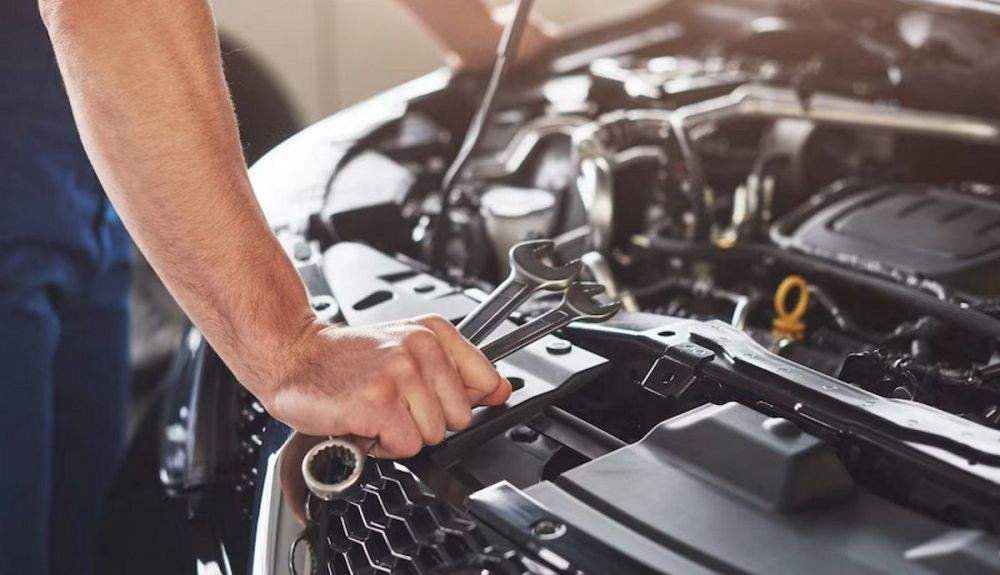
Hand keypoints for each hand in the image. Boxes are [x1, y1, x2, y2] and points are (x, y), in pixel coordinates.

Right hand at [260, 314, 511, 458]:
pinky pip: (406, 447)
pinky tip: (364, 422)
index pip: (485, 381)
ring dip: (401, 434)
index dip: (459, 401)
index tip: (434, 399)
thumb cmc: (346, 358)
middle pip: (460, 417)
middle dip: (426, 421)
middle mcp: (421, 348)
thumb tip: (502, 390)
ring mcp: (401, 374)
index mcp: (433, 333)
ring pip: (433, 436)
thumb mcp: (407, 349)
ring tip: (376, 411)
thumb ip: (458, 369)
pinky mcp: (380, 402)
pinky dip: (382, 445)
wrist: (294, 355)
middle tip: (393, 404)